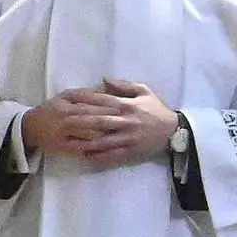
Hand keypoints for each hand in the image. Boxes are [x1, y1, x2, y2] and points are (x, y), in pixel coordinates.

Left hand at [32, 79, 179, 167]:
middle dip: (80, 121)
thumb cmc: (156, 109)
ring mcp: (128, 138)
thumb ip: (124, 85)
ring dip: (86, 142)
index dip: (85, 99)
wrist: (173, 130)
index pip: (102, 101)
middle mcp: (126, 121)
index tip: (70, 98)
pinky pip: (113, 156)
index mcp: (127, 105)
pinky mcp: (131, 151)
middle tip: (62, 121)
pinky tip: (86, 158)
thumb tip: (104, 79)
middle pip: (99, 121)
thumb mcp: (144, 91)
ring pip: (103, 141)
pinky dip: (99, 158)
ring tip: (69, 142)